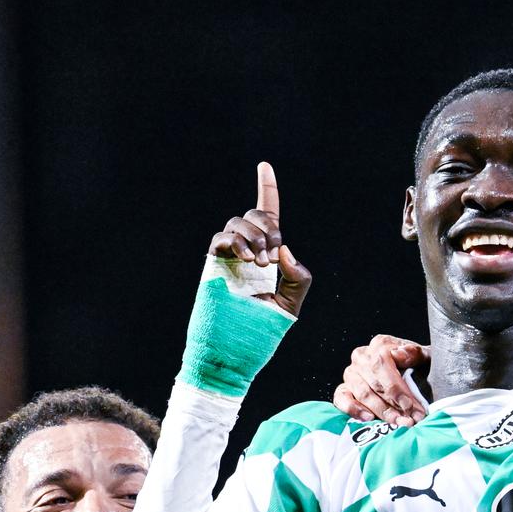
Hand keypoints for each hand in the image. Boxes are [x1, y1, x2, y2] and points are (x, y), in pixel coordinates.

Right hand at [208, 162, 312, 317]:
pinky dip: (236, 241)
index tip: (265, 165)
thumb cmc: (262, 328)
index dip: (266, 188)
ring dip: (254, 237)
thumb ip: (298, 277)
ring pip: (239, 221)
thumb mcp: (291, 303)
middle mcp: (247, 248)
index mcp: (267, 253)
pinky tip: (246, 260)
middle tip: (272, 257)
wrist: (236, 346)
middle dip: (269, 228)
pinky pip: (222, 236)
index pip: (268, 215)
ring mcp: (230, 254)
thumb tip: (285, 251)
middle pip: (255, 214)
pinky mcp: (214, 261)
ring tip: (259, 264)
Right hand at [335, 335, 429, 425]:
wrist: (417, 376)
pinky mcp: (344, 390)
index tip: (410, 405)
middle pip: (374, 382)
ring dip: (381, 411)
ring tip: (397, 422)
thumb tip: (397, 354)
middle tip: (409, 420)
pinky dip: (353, 409)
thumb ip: (414, 353)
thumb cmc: (420, 367)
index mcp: (380, 345)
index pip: (381, 363)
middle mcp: (362, 357)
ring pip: (363, 393)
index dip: (396, 387)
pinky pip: (342, 398)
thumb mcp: (425, 357)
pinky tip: (369, 418)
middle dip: (393, 405)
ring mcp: (351, 374)